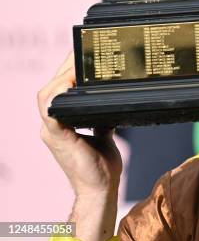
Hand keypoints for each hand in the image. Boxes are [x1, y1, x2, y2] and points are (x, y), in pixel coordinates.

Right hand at [38, 52, 120, 240]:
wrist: (101, 190)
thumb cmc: (100, 165)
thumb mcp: (103, 132)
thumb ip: (100, 116)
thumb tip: (111, 100)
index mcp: (60, 122)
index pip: (58, 88)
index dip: (66, 69)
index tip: (82, 53)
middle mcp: (51, 124)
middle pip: (50, 86)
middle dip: (64, 66)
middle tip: (82, 51)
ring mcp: (51, 131)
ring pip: (46, 95)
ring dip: (61, 76)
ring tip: (78, 64)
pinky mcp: (57, 137)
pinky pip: (50, 111)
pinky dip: (58, 95)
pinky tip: (68, 83)